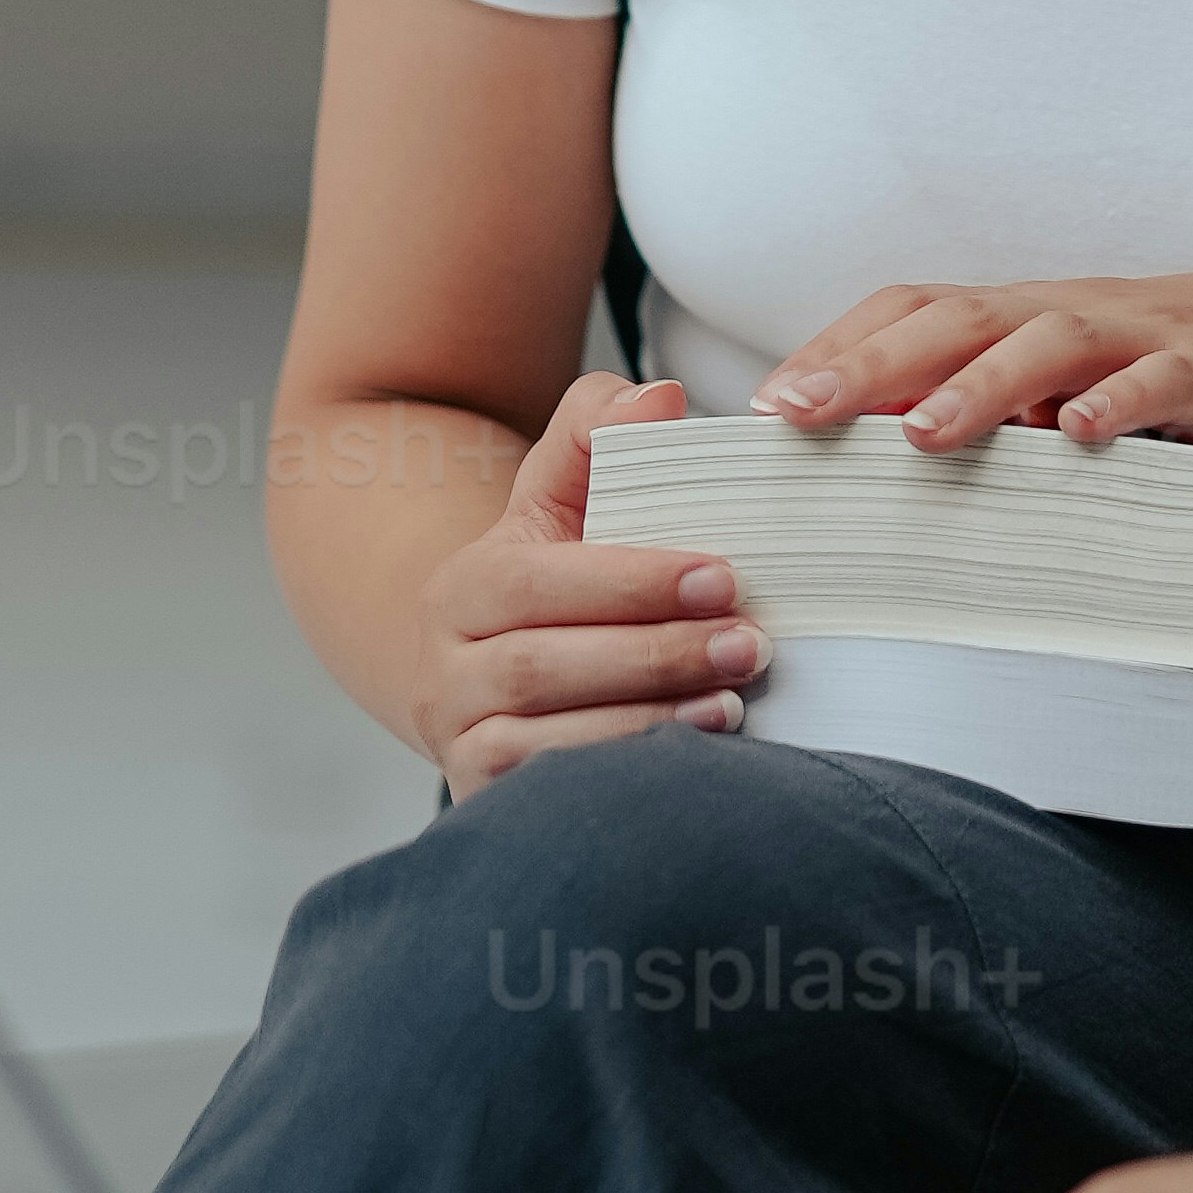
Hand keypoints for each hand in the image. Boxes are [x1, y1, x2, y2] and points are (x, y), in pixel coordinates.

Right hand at [410, 374, 765, 789]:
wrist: (494, 685)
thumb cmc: (555, 584)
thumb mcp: (563, 502)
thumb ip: (600, 433)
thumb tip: (660, 397)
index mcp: (463, 586)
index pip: (535, 581)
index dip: (630, 581)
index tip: (723, 576)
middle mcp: (443, 666)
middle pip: (540, 663)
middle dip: (654, 653)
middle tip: (749, 644)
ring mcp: (457, 739)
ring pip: (545, 732)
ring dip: (649, 717)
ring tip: (734, 700)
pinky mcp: (481, 795)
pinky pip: (547, 787)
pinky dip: (621, 768)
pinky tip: (689, 756)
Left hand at [750, 264, 1192, 508]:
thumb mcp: (1094, 396)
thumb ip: (1011, 424)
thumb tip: (892, 475)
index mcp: (1040, 317)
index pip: (921, 307)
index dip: (842, 347)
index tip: (766, 407)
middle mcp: (1083, 312)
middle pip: (962, 315)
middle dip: (870, 364)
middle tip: (794, 416)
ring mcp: (1155, 335)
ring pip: (1053, 339)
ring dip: (980, 384)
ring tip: (919, 434)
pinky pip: (1170, 381)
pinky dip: (1125, 404)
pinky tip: (1084, 437)